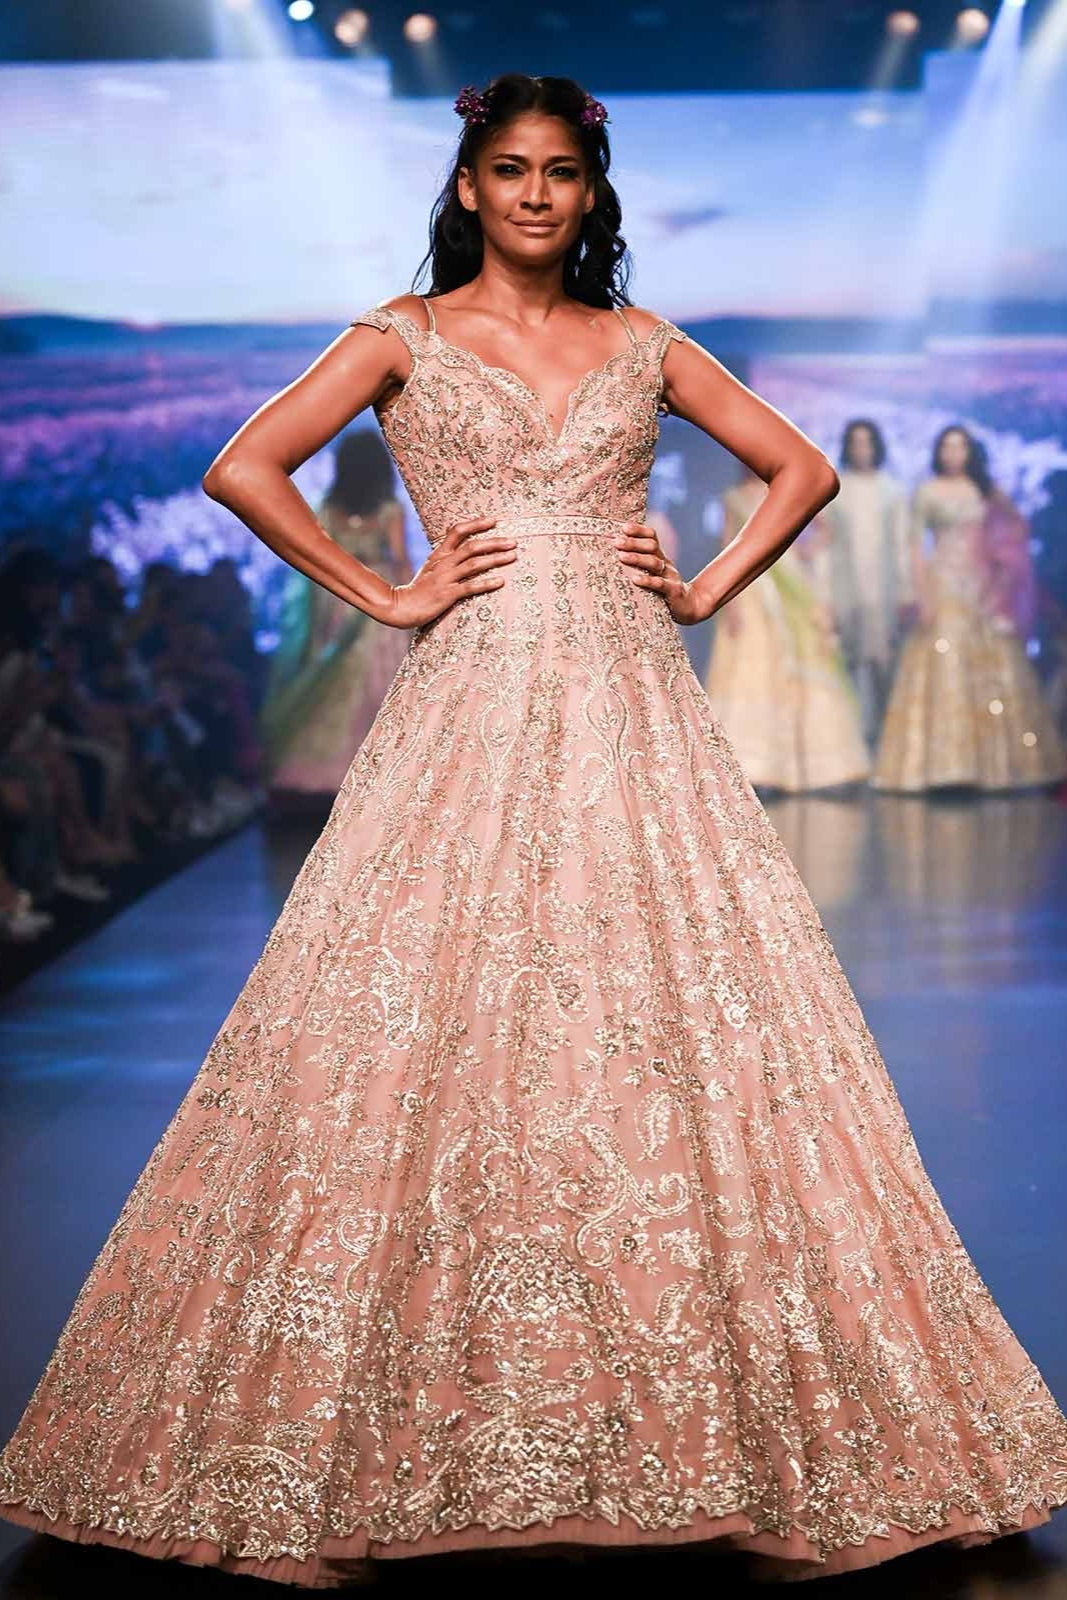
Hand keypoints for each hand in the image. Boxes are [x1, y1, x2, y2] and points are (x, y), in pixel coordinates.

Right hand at [379, 517, 516, 628]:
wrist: (401, 606)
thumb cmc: (419, 588)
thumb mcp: (430, 566)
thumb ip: (445, 555)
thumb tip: (458, 542)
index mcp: (439, 554)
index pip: (457, 531)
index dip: (476, 524)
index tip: (493, 520)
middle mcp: (444, 563)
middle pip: (472, 547)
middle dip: (494, 542)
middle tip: (513, 542)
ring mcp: (445, 578)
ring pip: (474, 564)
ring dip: (495, 559)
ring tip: (512, 557)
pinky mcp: (447, 595)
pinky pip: (470, 587)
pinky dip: (486, 583)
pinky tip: (500, 581)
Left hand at [613, 522, 706, 625]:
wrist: (688, 606)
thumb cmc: (662, 590)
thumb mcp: (653, 573)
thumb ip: (638, 563)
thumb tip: (613, 554)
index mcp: (660, 556)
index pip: (651, 537)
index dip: (639, 530)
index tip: (623, 528)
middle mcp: (665, 563)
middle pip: (651, 546)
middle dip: (633, 543)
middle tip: (617, 542)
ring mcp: (670, 576)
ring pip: (654, 563)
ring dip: (637, 558)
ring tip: (622, 556)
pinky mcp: (673, 592)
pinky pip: (660, 584)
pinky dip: (647, 581)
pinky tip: (634, 579)